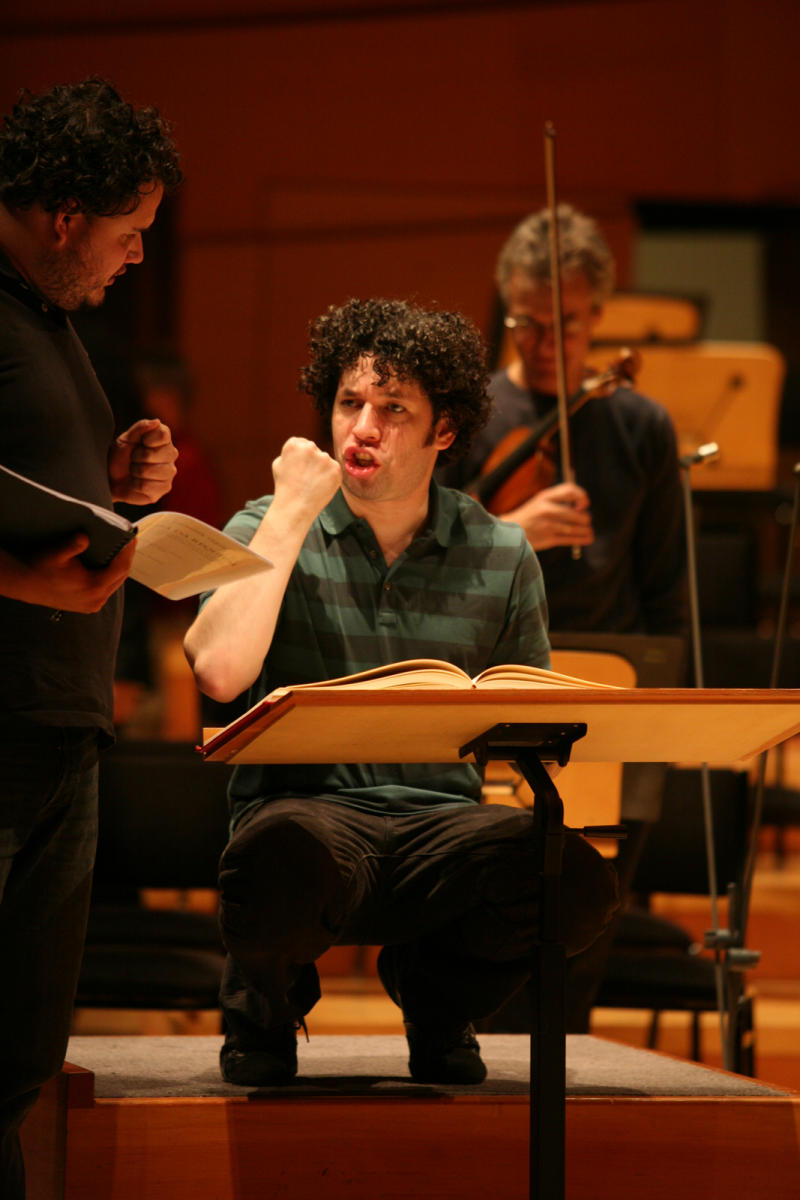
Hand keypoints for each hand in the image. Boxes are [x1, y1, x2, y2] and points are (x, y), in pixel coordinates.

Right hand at [2, 534, 135, 612]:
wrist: (26, 585)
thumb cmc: (41, 567)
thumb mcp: (56, 553)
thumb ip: (72, 545)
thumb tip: (85, 537)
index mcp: (94, 587)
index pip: (121, 568)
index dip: (128, 551)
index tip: (132, 537)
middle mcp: (96, 599)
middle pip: (121, 576)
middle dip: (126, 558)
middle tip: (129, 541)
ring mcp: (93, 605)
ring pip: (114, 584)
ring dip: (118, 568)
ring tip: (121, 551)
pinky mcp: (88, 607)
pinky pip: (105, 590)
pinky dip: (109, 577)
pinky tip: (108, 565)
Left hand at [109, 418, 177, 504]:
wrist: (110, 478)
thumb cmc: (119, 457)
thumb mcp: (125, 439)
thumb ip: (140, 428)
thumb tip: (157, 422)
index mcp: (163, 438)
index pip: (163, 436)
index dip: (147, 440)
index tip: (138, 444)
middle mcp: (170, 454)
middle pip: (157, 454)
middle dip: (138, 457)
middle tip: (133, 459)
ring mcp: (169, 472)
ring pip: (152, 471)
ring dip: (136, 471)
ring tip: (134, 471)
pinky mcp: (164, 488)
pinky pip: (149, 486)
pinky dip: (136, 485)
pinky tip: (135, 483)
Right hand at [271, 437, 341, 522]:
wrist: (295, 507)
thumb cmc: (285, 487)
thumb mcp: (278, 464)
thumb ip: (290, 452)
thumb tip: (302, 446)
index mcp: (294, 444)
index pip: (301, 443)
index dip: (300, 457)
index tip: (298, 469)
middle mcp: (310, 447)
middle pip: (314, 450)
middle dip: (312, 461)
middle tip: (305, 478)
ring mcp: (324, 458)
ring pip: (325, 460)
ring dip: (321, 469)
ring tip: (311, 484)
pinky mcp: (336, 468)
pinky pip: (334, 469)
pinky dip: (329, 477)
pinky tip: (320, 486)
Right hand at [505, 482, 593, 551]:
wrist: (509, 532)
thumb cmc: (530, 516)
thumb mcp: (540, 501)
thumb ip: (559, 500)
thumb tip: (583, 506)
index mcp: (545, 496)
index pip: (570, 490)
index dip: (582, 497)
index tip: (584, 504)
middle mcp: (547, 509)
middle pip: (577, 513)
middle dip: (585, 519)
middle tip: (584, 521)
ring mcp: (547, 525)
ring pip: (576, 528)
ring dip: (586, 530)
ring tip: (588, 531)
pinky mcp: (548, 539)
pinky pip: (571, 539)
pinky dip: (583, 539)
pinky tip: (587, 538)